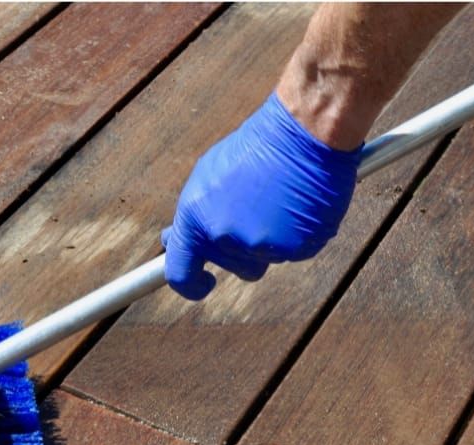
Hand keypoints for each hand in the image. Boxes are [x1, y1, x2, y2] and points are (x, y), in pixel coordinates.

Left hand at [162, 92, 362, 299]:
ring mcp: (260, 244)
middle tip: (257, 207)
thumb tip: (170, 241)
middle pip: (232, 265)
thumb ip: (192, 216)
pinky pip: (293, 253)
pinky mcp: (295, 247)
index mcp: (195, 217)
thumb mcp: (208, 176)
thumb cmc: (256, 149)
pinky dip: (297, 235)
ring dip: (270, 240)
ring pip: (264, 260)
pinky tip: (298, 204)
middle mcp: (223, 235)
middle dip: (242, 247)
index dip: (191, 285)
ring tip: (279, 200)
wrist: (303, 131)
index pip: (180, 272)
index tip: (204, 283)